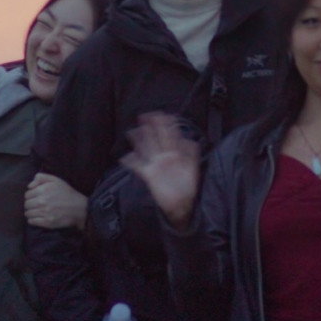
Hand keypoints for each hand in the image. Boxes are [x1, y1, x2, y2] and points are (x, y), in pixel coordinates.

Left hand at [25, 173, 87, 229]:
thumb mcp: (56, 180)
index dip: (31, 196)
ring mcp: (44, 213)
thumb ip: (41, 177)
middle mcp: (42, 201)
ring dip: (31, 212)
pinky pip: (32, 221)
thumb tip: (29, 186)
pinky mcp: (47, 222)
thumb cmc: (67, 193)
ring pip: (28, 213)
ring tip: (37, 211)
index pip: (27, 194)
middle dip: (30, 204)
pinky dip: (32, 220)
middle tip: (36, 205)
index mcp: (43, 190)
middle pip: (26, 204)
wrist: (79, 208)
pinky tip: (38, 217)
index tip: (36, 197)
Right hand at [120, 112, 199, 229]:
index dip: (168, 125)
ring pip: (146, 149)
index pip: (171, 136)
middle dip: (152, 127)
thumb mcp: (193, 169)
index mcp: (176, 154)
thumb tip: (191, 141)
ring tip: (134, 131)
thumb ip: (192, 155)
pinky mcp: (149, 176)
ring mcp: (156, 165)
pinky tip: (127, 157)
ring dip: (140, 140)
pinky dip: (131, 162)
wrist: (182, 205)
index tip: (165, 114)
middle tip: (146, 115)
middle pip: (157, 139)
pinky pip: (138, 166)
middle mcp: (165, 157)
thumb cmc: (188, 187)